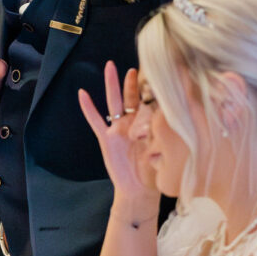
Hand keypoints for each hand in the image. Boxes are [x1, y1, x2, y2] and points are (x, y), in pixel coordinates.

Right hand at [78, 62, 158, 205]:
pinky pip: (96, 121)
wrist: (139, 191)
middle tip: (135, 64)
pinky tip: (82, 94)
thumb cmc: (156, 173)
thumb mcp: (165, 152)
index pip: (151, 103)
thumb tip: (174, 120)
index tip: (161, 72)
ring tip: (110, 67)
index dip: (154, 90)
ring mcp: (119, 130)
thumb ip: (166, 135)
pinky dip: (89, 108)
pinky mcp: (107, 139)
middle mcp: (133, 124)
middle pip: (132, 97)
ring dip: (112, 85)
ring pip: (114, 103)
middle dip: (132, 81)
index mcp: (149, 126)